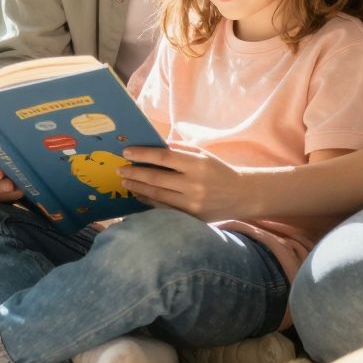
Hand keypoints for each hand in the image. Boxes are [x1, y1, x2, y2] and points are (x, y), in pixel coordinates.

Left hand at [119, 144, 255, 219]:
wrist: (241, 195)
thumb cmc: (218, 170)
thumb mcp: (202, 154)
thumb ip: (179, 149)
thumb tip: (152, 145)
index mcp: (196, 164)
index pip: (163, 157)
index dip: (142, 154)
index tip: (126, 152)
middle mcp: (193, 184)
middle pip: (156, 178)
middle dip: (134, 173)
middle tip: (120, 169)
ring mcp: (191, 203)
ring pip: (157, 195)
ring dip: (138, 187)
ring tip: (125, 181)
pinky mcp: (191, 217)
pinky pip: (164, 209)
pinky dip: (148, 201)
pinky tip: (138, 195)